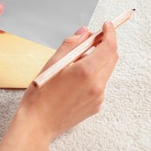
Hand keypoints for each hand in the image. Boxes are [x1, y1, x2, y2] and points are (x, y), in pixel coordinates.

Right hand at [0, 22, 117, 150]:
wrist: (38, 125)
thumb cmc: (41, 96)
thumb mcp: (53, 63)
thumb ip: (71, 45)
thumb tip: (83, 32)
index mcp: (86, 72)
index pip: (109, 47)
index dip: (110, 33)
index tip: (107, 25)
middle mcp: (97, 85)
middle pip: (111, 58)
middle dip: (106, 44)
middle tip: (93, 38)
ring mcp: (98, 97)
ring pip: (106, 70)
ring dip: (98, 60)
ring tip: (76, 61)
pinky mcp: (96, 105)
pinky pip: (100, 83)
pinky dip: (94, 74)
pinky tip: (75, 78)